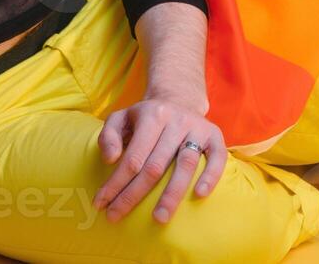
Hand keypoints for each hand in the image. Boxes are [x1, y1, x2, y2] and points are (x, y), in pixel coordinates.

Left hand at [92, 95, 225, 223]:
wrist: (179, 99)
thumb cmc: (145, 118)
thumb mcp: (121, 118)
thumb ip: (108, 136)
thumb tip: (110, 160)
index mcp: (151, 115)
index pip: (133, 157)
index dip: (116, 183)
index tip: (102, 205)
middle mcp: (176, 120)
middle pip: (155, 165)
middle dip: (134, 195)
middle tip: (117, 217)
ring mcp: (197, 128)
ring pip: (185, 164)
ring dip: (172, 195)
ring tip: (159, 219)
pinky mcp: (215, 135)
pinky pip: (217, 157)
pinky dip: (210, 176)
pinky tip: (200, 195)